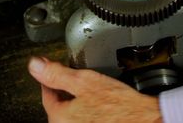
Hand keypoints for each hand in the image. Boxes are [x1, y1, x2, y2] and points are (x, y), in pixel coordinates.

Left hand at [28, 57, 162, 122]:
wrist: (147, 121)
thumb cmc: (121, 107)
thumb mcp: (85, 81)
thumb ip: (56, 73)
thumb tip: (35, 65)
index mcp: (59, 118)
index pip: (47, 94)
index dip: (53, 78)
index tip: (57, 71)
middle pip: (60, 106)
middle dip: (67, 93)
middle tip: (80, 82)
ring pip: (73, 115)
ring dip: (79, 103)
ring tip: (93, 94)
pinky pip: (85, 120)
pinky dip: (90, 113)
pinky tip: (101, 107)